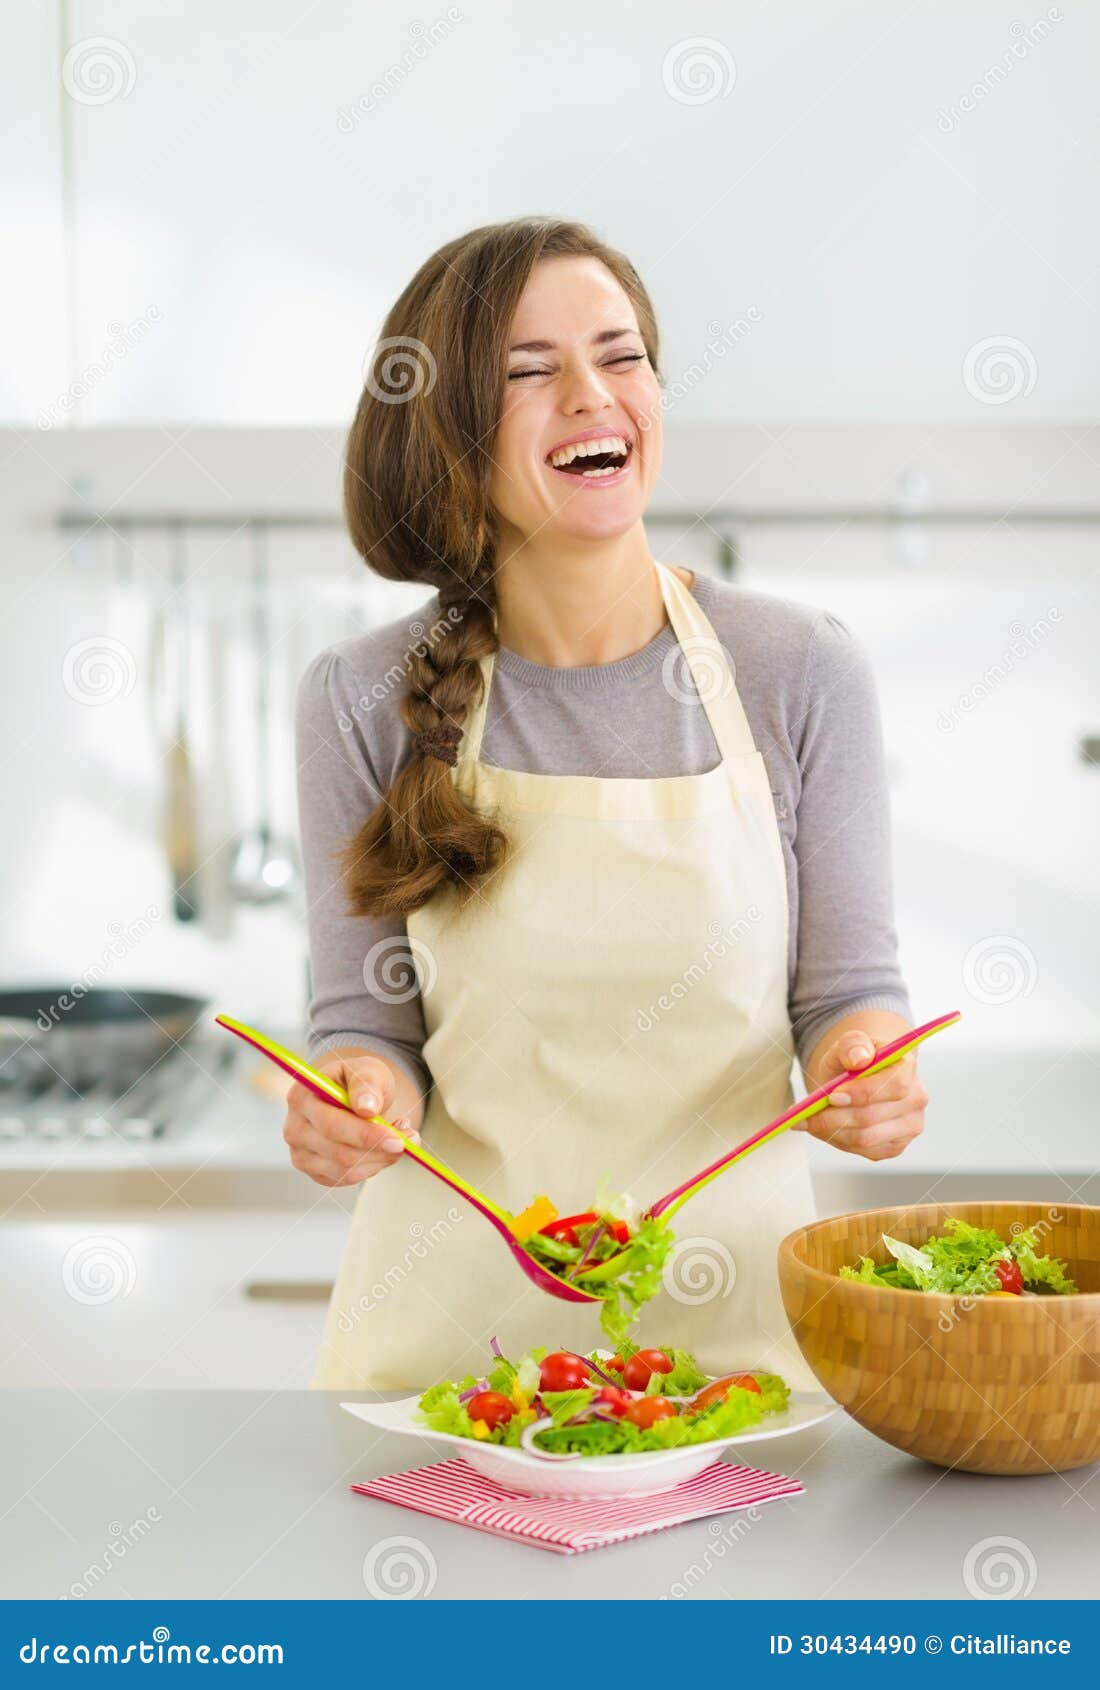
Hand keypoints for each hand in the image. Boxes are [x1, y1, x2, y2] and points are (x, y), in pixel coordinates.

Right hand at [282, 1048, 417, 1187]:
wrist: (351, 1096)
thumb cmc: (358, 1081)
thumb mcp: (367, 1069)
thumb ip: (366, 1083)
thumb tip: (367, 1108)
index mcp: (301, 1097)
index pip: (331, 1125)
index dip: (366, 1135)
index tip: (398, 1139)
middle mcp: (294, 1128)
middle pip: (339, 1153)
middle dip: (380, 1150)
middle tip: (409, 1140)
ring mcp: (301, 1153)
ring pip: (346, 1171)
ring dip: (380, 1159)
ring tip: (399, 1137)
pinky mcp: (314, 1171)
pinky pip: (347, 1179)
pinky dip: (372, 1166)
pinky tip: (382, 1147)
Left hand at [797, 1027, 928, 1161]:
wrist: (860, 1078)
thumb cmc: (853, 1061)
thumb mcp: (846, 1045)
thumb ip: (852, 1044)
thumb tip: (859, 1058)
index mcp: (907, 1067)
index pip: (894, 1085)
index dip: (862, 1093)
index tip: (832, 1096)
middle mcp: (915, 1099)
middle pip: (873, 1117)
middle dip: (834, 1117)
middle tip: (805, 1114)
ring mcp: (909, 1126)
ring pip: (865, 1138)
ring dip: (832, 1131)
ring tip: (810, 1121)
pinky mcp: (895, 1146)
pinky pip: (864, 1151)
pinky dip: (838, 1141)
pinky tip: (826, 1128)